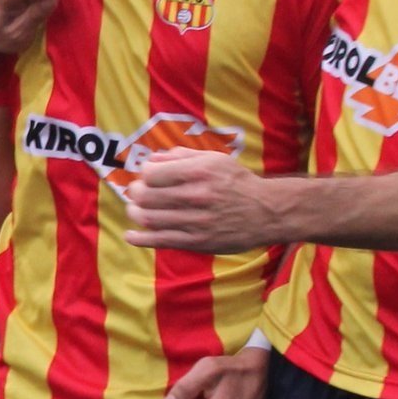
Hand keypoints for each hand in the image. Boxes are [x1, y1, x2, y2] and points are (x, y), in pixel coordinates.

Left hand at [125, 148, 278, 252]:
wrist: (266, 212)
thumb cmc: (238, 183)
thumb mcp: (215, 159)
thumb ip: (182, 156)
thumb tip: (152, 158)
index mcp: (199, 172)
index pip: (153, 173)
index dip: (144, 174)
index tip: (147, 176)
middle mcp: (196, 196)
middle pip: (147, 196)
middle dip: (136, 193)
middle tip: (137, 193)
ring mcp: (196, 221)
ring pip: (150, 218)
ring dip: (135, 213)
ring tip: (135, 210)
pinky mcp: (197, 242)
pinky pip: (161, 241)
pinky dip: (141, 239)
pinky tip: (131, 235)